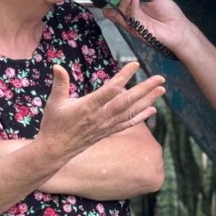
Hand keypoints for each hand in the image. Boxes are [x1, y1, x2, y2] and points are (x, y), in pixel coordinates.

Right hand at [36, 61, 164, 162]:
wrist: (55, 151)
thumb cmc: (54, 124)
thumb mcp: (54, 102)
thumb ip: (60, 83)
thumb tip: (57, 66)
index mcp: (89, 107)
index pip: (110, 90)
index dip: (124, 76)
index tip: (135, 64)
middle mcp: (101, 117)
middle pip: (127, 101)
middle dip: (145, 89)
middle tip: (160, 79)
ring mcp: (106, 126)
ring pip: (131, 112)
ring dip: (148, 101)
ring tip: (162, 90)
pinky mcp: (108, 132)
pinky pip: (128, 123)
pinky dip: (141, 116)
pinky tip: (152, 109)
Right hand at [106, 0, 190, 53]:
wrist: (178, 28)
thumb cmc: (170, 13)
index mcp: (136, 7)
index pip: (122, 0)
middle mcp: (133, 15)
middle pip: (117, 7)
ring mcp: (133, 23)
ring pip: (120, 13)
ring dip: (123, 2)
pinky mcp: (136, 31)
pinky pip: (129, 18)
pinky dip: (131, 8)